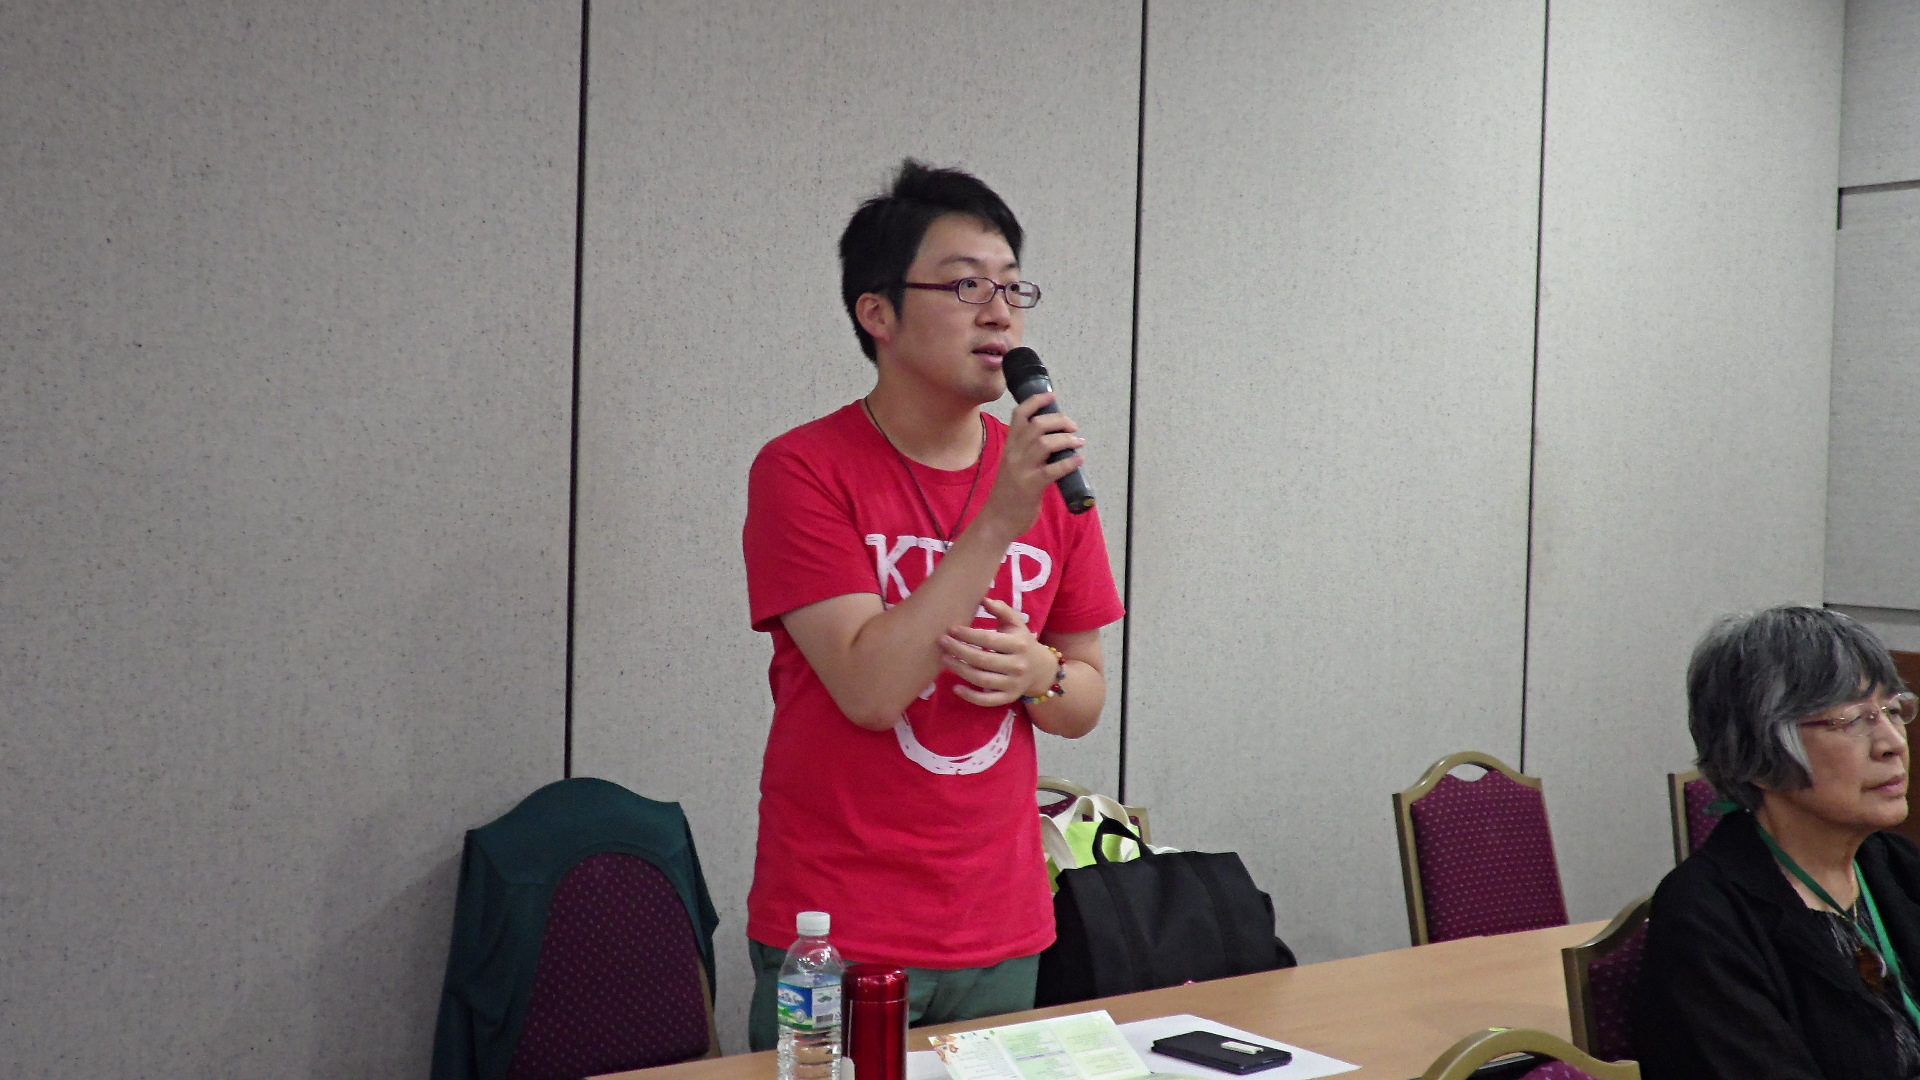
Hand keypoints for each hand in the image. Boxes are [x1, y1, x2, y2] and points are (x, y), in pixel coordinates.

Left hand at [938, 598, 1057, 706]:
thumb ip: (1001, 610)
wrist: (1041, 670)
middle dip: (960, 651)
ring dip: (960, 670)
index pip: (989, 639)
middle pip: (983, 660)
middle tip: (942, 642)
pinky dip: (971, 696)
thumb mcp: (1016, 624)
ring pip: (982, 680)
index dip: (968, 635)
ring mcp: (1013, 684)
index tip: (952, 629)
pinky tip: (956, 687)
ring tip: (944, 659)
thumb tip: (983, 599)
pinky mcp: (1008, 698)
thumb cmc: (1022, 642)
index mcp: (1019, 644)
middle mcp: (1017, 665)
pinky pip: (988, 700)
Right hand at [978, 393, 1083, 538]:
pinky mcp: (1031, 486)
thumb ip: (1028, 452)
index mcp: (1009, 446)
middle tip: (1073, 427)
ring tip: (1079, 442)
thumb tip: (1055, 442)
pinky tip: (1079, 460)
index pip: (1019, 415)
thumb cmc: (1008, 493)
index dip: (1036, 401)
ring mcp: (1021, 470)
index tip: (1052, 396)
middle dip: (1059, 421)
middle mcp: (1013, 454)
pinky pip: (1053, 470)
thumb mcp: (1013, 465)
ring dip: (1067, 439)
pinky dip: (1069, 463)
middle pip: (1037, 425)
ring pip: (1045, 443)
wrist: (997, 520)